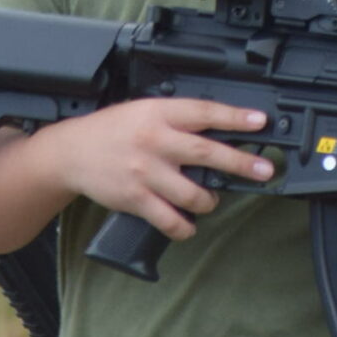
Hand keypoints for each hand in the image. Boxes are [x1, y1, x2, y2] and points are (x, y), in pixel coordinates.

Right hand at [44, 98, 276, 240]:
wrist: (72, 152)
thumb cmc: (112, 130)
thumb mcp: (144, 110)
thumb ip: (176, 119)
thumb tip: (218, 131)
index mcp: (158, 114)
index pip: (203, 112)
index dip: (234, 117)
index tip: (259, 122)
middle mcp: (154, 141)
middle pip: (205, 153)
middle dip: (239, 163)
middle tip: (264, 170)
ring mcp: (145, 172)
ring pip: (191, 193)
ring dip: (210, 201)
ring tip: (211, 200)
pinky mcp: (135, 198)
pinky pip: (169, 219)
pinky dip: (185, 227)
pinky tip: (189, 225)